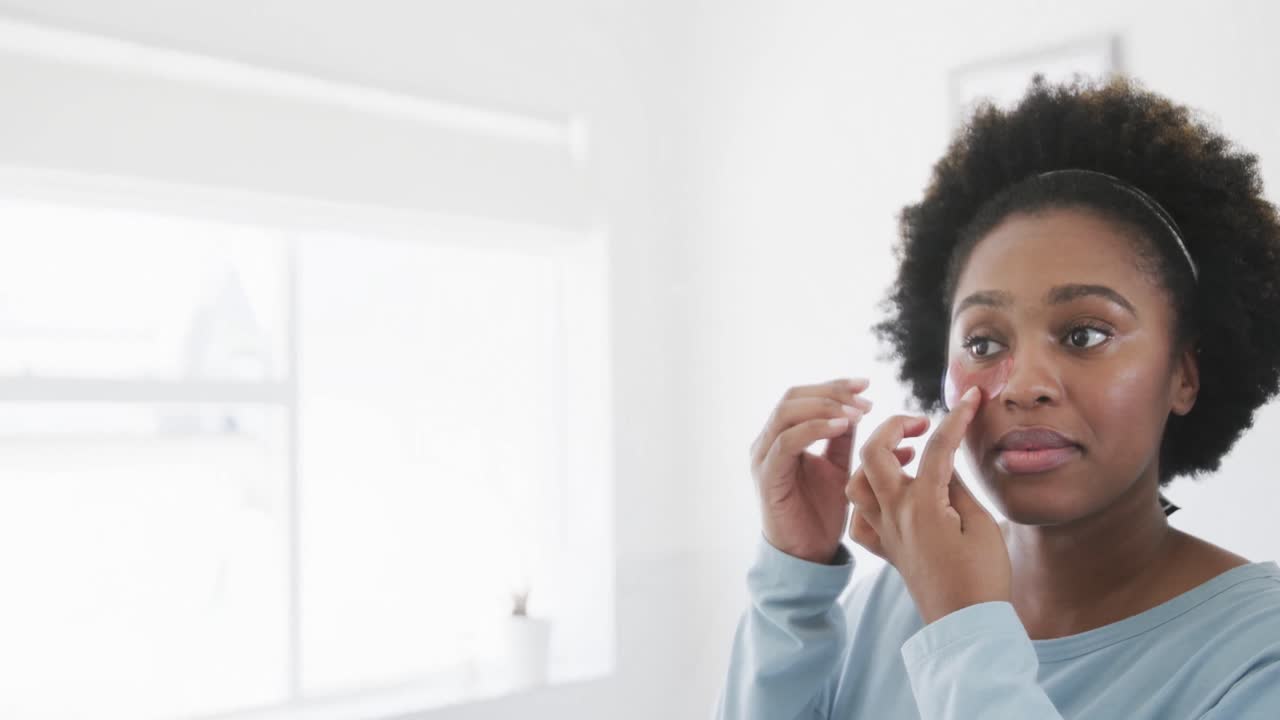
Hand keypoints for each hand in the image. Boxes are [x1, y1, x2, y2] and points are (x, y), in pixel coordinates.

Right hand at [750, 377, 881, 563]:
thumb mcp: (838, 467)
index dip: (833, 385)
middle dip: (831, 393)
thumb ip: (842, 439)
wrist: (808, 554)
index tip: (865, 384)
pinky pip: (787, 442)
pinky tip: (843, 427)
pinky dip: (815, 429)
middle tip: (864, 399)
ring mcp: (763, 457)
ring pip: (787, 413)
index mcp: (782, 436)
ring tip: (857, 412)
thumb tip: (864, 408)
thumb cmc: (820, 512)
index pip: (802, 396)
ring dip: (825, 407)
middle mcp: (767, 441)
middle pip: (793, 397)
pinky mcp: (767, 476)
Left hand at [844, 386, 1010, 623]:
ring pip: (855, 483)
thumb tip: (942, 460)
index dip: (955, 418)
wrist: (965, 626)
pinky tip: (890, 497)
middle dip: (893, 427)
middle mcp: (894, 513)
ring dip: (874, 461)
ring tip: (905, 457)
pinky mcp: (883, 550)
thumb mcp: (981, 524)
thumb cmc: (983, 577)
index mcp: (922, 504)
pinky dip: (867, 501)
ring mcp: (884, 532)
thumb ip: (957, 486)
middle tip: (921, 424)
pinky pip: (858, 519)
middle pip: (873, 453)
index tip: (971, 398)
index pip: (935, 447)